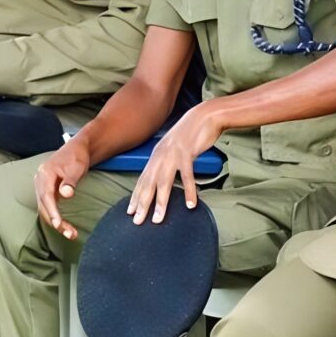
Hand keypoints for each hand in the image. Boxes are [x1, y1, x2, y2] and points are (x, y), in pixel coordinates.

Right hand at [34, 141, 92, 240]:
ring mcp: (42, 186)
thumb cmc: (77, 157)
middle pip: (44, 205)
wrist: (77, 148)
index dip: (52, 212)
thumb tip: (66, 194)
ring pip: (45, 208)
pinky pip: (48, 206)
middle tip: (70, 234)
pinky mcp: (46, 191)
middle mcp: (40, 181)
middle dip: (55, 221)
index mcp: (44, 174)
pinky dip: (55, 216)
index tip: (58, 224)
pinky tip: (64, 225)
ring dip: (56, 222)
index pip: (46, 196)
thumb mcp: (77, 167)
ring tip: (70, 233)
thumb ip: (70, 181)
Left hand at [128, 103, 223, 225]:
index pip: (143, 179)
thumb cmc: (192, 133)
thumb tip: (165, 176)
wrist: (205, 115)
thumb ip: (168, 161)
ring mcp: (173, 154)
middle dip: (141, 204)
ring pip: (164, 182)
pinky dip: (189, 191)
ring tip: (157, 219)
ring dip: (160, 202)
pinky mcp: (188, 153)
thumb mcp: (174, 147)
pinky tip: (190, 204)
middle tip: (137, 221)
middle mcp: (161, 155)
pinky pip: (188, 176)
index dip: (136, 196)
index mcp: (157, 155)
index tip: (130, 211)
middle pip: (149, 183)